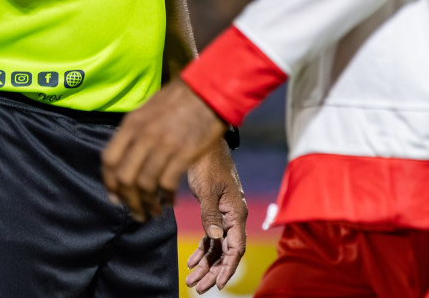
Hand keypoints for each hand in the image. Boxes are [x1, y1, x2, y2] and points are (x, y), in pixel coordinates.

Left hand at [101, 78, 226, 221]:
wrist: (207, 90)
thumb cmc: (179, 99)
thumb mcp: (148, 108)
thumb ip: (134, 131)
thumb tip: (124, 157)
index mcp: (131, 124)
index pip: (109, 160)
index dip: (110, 183)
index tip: (115, 196)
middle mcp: (143, 135)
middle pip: (125, 177)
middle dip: (128, 200)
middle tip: (135, 211)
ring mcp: (163, 144)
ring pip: (145, 185)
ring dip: (147, 204)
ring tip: (153, 212)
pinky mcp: (184, 153)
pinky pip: (167, 184)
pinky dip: (166, 198)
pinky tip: (169, 203)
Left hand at [185, 144, 246, 293]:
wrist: (206, 144)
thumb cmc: (208, 163)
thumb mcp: (207, 189)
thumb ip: (211, 215)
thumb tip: (215, 239)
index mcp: (236, 213)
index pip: (235, 248)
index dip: (228, 268)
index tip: (217, 284)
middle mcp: (233, 217)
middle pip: (226, 252)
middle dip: (213, 271)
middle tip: (197, 287)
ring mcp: (225, 216)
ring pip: (218, 247)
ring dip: (206, 264)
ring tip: (191, 279)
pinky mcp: (215, 212)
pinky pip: (212, 237)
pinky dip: (202, 249)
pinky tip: (191, 261)